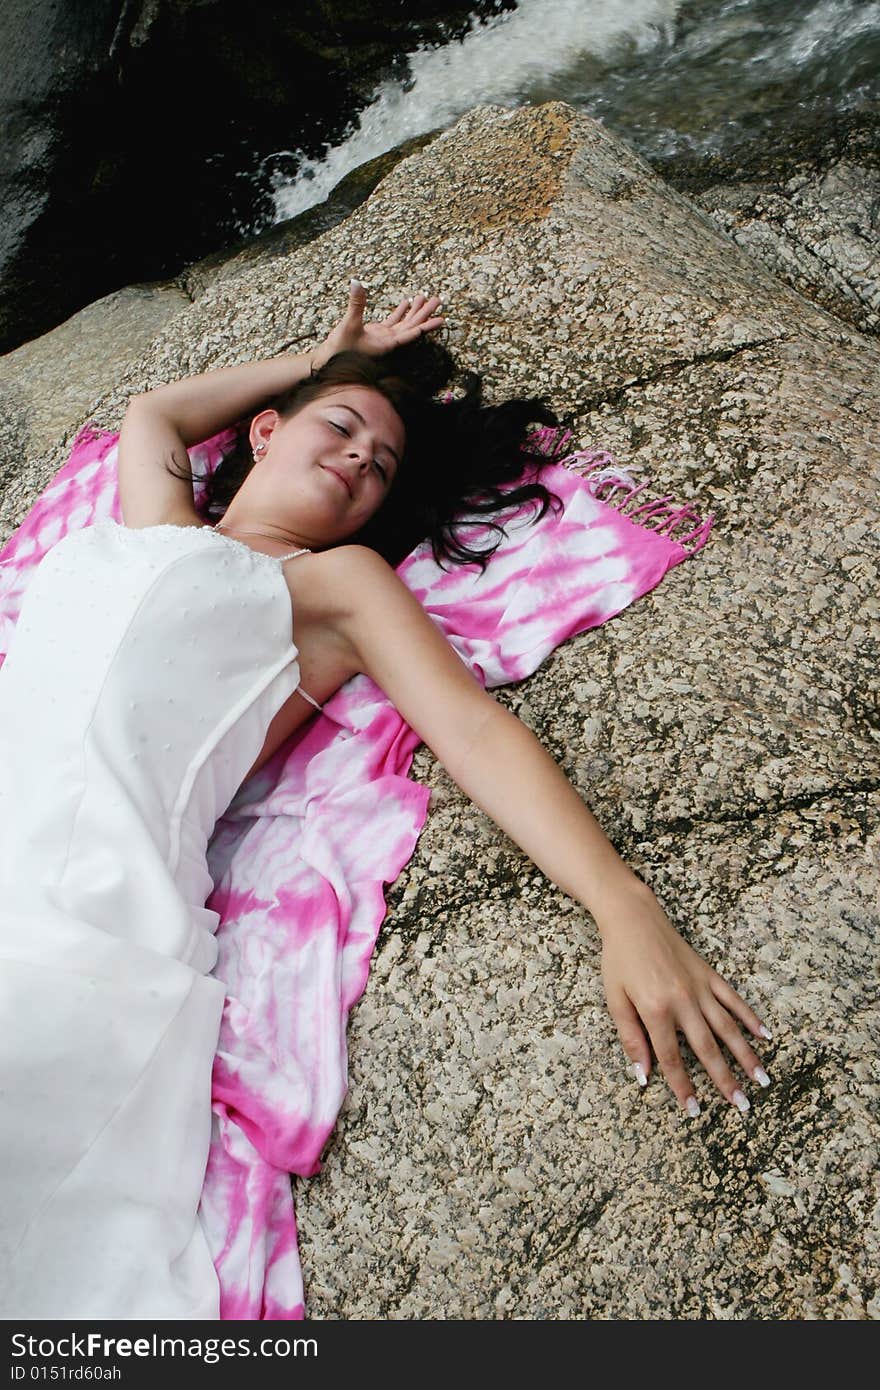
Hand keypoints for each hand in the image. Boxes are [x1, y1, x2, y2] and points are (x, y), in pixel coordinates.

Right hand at [315, 280, 444, 365]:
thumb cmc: (339, 349)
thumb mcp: (348, 325)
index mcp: (387, 344)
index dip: (426, 325)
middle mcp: (389, 342)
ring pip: (404, 323)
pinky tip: (407, 302)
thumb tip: (357, 282)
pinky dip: (400, 312)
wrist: (328, 361)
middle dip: (424, 313)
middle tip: (438, 299)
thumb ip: (355, 304)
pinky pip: (393, 322)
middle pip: (412, 326)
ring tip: (425, 297)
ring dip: (414, 310)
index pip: (411, 333)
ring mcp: (384, 338)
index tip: (441, 319)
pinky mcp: (377, 334)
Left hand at [595, 881, 771, 1116]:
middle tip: (743, 1105)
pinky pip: (733, 999)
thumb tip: (643, 1074)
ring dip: (746, 1055)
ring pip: (728, 1027)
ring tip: (762, 1079)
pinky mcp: (709, 974)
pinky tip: (765, 1035)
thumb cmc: (619, 960)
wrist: (634, 918)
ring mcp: (699, 987)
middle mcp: (682, 1001)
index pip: (671, 1058)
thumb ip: (631, 1037)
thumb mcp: (615, 999)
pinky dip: (750, 1018)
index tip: (695, 1109)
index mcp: (655, 1010)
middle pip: (707, 1049)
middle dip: (725, 1080)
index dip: (683, 1086)